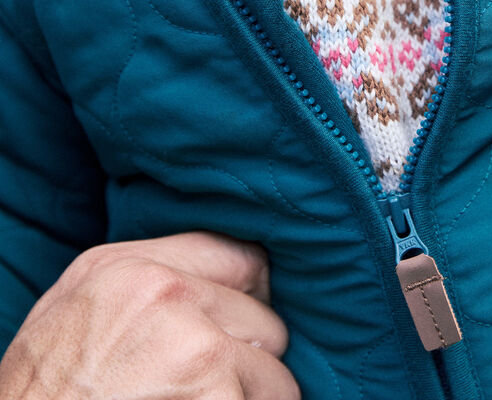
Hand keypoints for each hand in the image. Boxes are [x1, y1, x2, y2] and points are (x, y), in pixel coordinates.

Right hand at [0, 231, 299, 399]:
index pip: (237, 257)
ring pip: (273, 369)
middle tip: (207, 389)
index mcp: (126, 268)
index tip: (239, 329)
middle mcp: (164, 291)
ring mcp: (193, 343)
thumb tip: (206, 288)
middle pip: (262, 315)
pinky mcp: (214, 393)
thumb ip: (137, 289)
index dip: (247, 299)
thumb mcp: (67, 319)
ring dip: (250, 399)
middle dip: (248, 358)